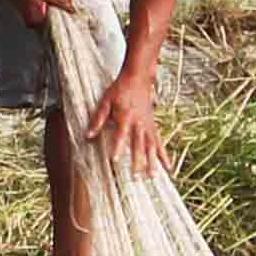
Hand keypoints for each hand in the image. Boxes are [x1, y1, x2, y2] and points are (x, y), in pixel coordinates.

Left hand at [89, 61, 165, 176]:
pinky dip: (163, 155)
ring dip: (152, 162)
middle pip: (138, 144)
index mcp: (125, 117)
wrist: (138, 78)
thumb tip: (88, 135)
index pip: (121, 135)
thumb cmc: (119, 90)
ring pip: (151, 146)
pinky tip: (167, 167)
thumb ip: (98, 119)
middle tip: (135, 176)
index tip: (114, 160)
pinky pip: (159, 143)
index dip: (117, 148)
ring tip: (152, 176)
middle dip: (137, 160)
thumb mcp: (105, 101)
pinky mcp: (153, 126)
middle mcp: (139, 123)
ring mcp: (148, 125)